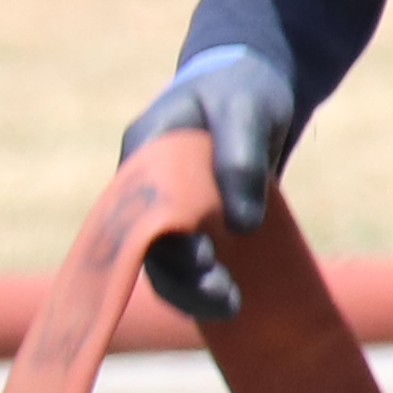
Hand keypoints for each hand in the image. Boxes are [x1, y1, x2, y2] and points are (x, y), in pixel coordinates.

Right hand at [122, 45, 299, 321]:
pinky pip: (186, 261)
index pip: (139, 212)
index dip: (165, 243)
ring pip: (164, 261)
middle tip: (225, 299)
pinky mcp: (191, 222)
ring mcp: (166, 208)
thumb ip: (239, 158)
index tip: (205, 259)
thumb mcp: (245, 111)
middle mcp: (146, 189)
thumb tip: (242, 225)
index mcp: (143, 155)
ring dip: (191, 290)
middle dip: (182, 279)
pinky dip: (202, 284)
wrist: (253, 86)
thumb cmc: (243, 90)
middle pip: (147, 246)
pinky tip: (228, 302)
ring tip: (231, 306)